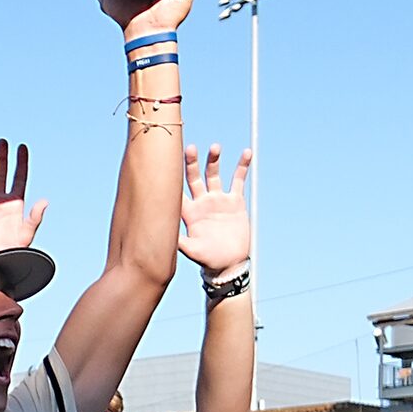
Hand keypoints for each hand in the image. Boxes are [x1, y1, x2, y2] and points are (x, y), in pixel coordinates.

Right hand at [0, 139, 44, 248]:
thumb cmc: (10, 253)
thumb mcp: (26, 235)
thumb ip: (34, 218)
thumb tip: (44, 202)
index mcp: (14, 205)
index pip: (19, 178)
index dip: (22, 163)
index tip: (22, 147)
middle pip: (1, 174)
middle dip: (2, 158)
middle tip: (2, 141)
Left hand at [178, 144, 250, 274]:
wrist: (229, 264)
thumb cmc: (208, 259)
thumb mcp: (193, 251)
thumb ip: (181, 243)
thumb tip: (166, 237)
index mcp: (188, 212)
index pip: (176, 191)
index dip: (171, 178)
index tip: (167, 162)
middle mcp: (201, 202)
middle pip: (193, 177)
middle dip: (191, 163)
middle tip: (190, 148)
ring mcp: (217, 200)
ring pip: (214, 175)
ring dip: (213, 160)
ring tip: (215, 148)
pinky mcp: (235, 201)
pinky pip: (238, 180)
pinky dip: (242, 167)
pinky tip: (246, 153)